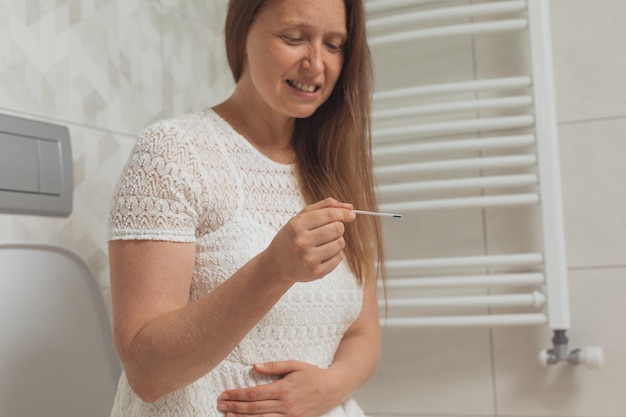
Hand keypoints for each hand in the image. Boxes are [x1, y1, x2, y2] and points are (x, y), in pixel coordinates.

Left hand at [217, 360, 341, 416]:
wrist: (333, 388)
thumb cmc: (313, 374)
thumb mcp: (294, 364)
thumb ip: (274, 366)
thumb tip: (254, 366)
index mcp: (283, 388)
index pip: (254, 393)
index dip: (237, 395)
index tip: (224, 394)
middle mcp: (285, 404)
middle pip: (254, 408)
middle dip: (235, 406)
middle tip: (220, 405)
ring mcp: (290, 416)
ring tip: (227, 415)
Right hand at [263, 197, 354, 283]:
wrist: (277, 264)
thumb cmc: (291, 237)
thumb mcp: (301, 217)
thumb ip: (324, 207)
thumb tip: (350, 208)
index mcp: (296, 225)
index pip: (329, 215)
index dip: (343, 213)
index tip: (351, 214)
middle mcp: (302, 242)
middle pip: (337, 228)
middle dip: (338, 227)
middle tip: (329, 230)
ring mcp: (309, 259)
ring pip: (340, 243)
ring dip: (337, 241)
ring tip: (324, 243)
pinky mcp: (316, 272)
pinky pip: (338, 258)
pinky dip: (335, 254)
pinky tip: (322, 254)